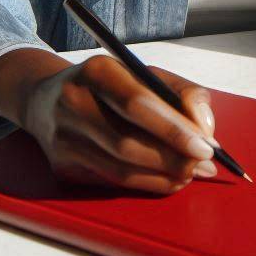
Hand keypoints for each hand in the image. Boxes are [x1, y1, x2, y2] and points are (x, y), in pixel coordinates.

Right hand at [22, 55, 217, 193]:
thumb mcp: (146, 74)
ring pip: (120, 168)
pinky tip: (169, 180)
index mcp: (97, 71)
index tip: (207, 145)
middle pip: (128, 142)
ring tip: (192, 173)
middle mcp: (73, 104)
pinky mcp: (62, 167)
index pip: (138, 104)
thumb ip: (183, 93)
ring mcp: (63, 139)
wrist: (48, 100)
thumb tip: (206, 128)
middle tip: (205, 163)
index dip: (174, 129)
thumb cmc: (113, 85)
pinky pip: (111, 181)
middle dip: (173, 158)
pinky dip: (146, 184)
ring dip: (163, 176)